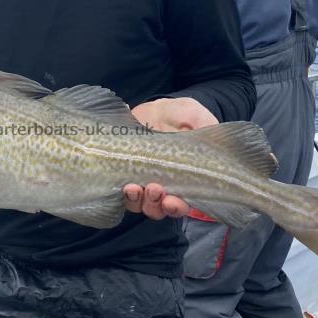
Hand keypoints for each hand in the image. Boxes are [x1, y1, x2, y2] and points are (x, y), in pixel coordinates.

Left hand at [123, 97, 217, 220]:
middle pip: (156, 208)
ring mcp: (140, 180)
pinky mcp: (120, 171)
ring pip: (136, 203)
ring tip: (133, 188)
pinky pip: (115, 186)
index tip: (172, 201)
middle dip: (154, 204)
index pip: (180, 205)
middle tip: (154, 189)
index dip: (176, 208)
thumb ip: (203, 127)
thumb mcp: (196, 117)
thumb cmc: (182, 117)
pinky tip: (117, 172)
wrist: (158, 110)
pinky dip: (114, 184)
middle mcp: (161, 186)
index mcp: (183, 181)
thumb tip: (203, 132)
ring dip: (134, 199)